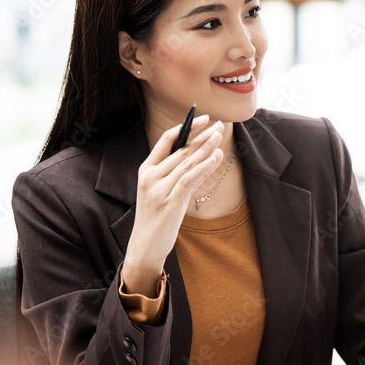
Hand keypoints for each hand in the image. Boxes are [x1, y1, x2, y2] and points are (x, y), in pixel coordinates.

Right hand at [122, 115, 223, 294]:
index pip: (166, 140)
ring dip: (205, 147)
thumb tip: (203, 156)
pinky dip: (204, 166)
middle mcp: (150, 176)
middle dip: (201, 136)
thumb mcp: (164, 190)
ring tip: (220, 136)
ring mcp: (158, 188)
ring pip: (186, 162)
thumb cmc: (157, 218)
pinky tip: (216, 157)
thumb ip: (178, 173)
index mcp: (146, 170)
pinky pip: (189, 179)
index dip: (185, 127)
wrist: (145, 246)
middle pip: (180, 149)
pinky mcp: (169, 202)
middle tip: (219, 125)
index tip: (202, 118)